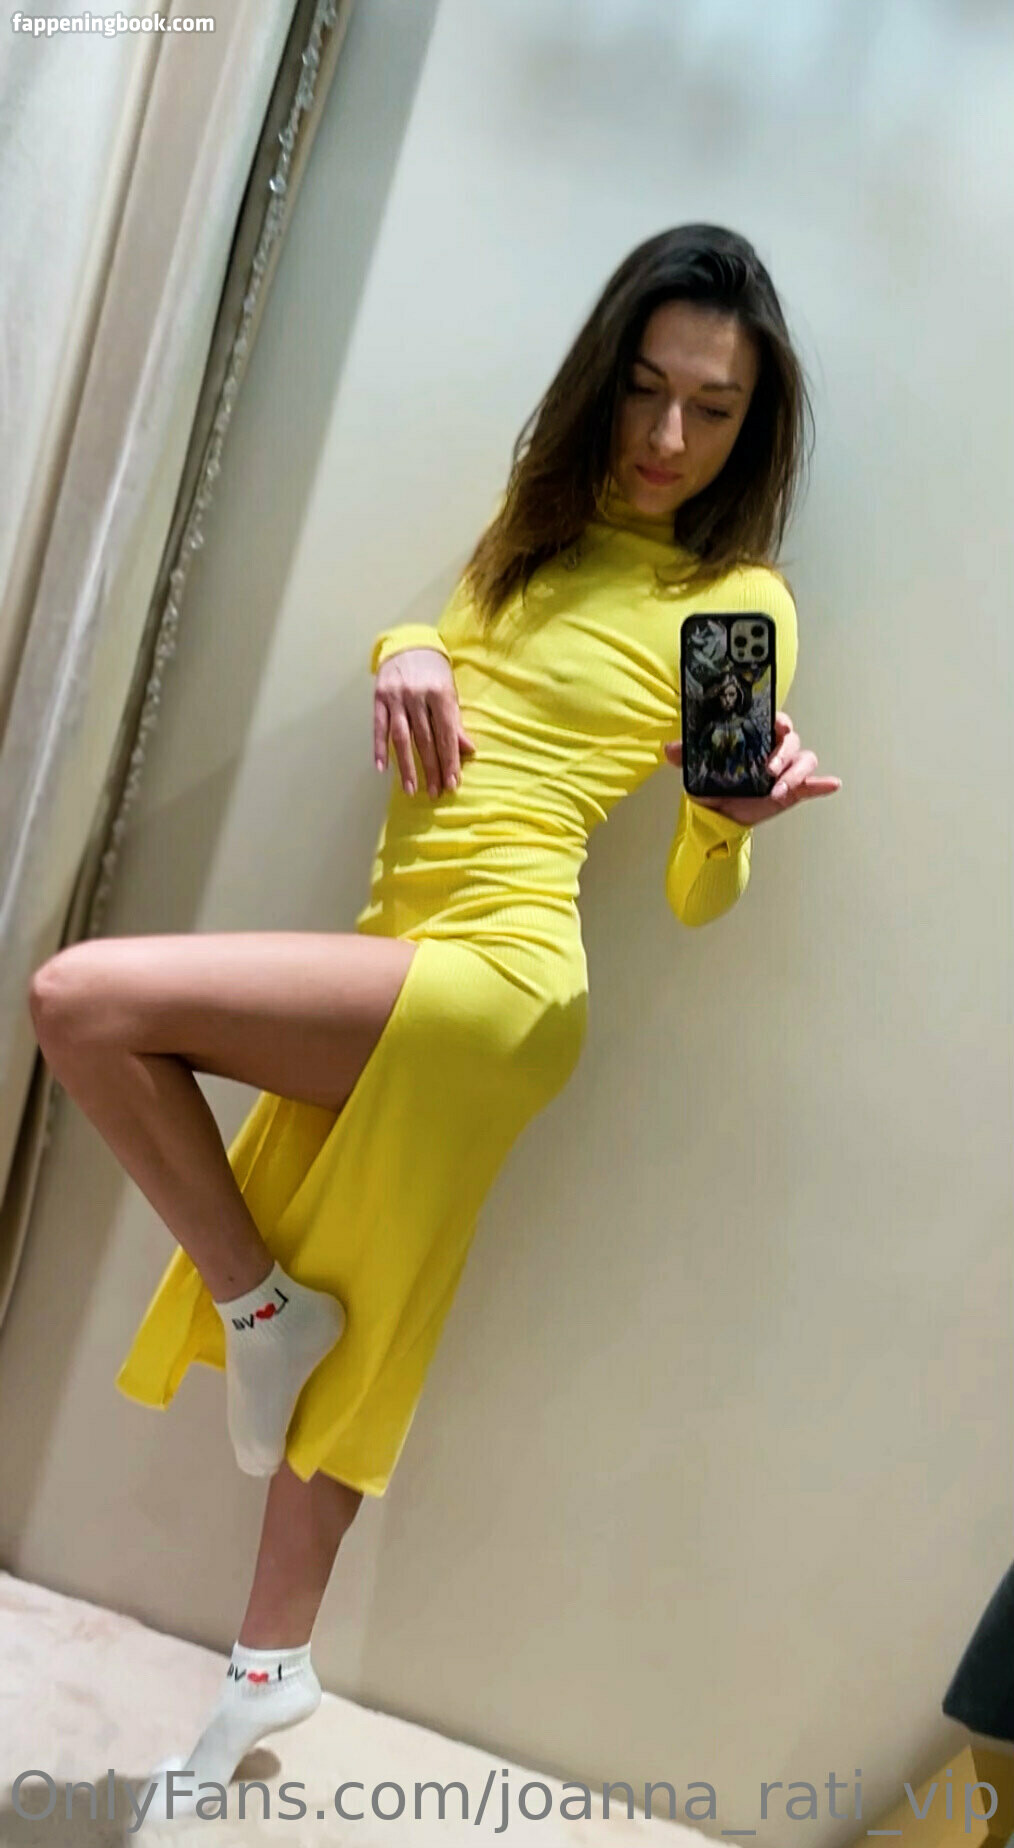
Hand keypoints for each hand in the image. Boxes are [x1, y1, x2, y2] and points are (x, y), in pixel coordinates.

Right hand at [374, 648, 475, 796]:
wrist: (407, 644)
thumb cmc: (433, 672)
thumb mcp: (450, 692)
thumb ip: (456, 722)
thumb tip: (469, 751)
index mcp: (440, 694)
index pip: (446, 734)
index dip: (449, 760)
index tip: (451, 783)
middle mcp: (418, 696)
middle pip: (425, 739)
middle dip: (431, 768)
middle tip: (434, 792)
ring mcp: (396, 697)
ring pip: (402, 738)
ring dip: (406, 766)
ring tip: (411, 789)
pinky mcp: (379, 698)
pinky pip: (379, 727)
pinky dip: (379, 748)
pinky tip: (381, 768)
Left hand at [662, 712, 840, 826]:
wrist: (718, 815)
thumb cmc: (713, 783)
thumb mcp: (697, 768)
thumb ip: (686, 756)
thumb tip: (668, 749)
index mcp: (757, 737)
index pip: (775, 721)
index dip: (779, 720)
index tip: (778, 725)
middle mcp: (774, 750)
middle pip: (792, 741)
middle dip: (784, 754)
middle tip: (769, 769)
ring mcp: (786, 770)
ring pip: (804, 761)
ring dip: (795, 774)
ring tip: (778, 790)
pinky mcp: (793, 790)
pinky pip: (812, 785)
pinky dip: (822, 784)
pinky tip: (831, 784)